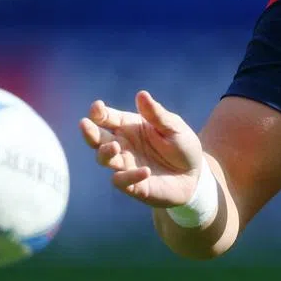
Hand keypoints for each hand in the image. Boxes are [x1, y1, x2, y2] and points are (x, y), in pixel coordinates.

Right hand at [79, 90, 203, 207]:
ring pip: (104, 160)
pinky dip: (129, 176)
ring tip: (114, 146)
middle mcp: (122, 145)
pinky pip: (122, 181)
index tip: (97, 107)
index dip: (99, 112)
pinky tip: (146, 171)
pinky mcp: (133, 185)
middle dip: (89, 132)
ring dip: (105, 153)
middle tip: (85, 124)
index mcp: (129, 126)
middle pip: (98, 139)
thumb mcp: (174, 127)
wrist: (195, 175)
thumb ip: (156, 114)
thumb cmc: (182, 145)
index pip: (108, 118)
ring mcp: (126, 165)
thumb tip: (142, 94)